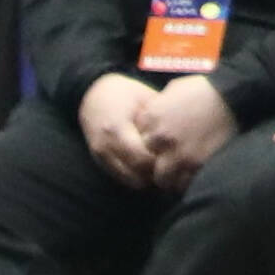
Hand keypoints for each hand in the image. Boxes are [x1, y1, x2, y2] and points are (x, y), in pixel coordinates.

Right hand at [78, 72, 165, 186]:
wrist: (92, 94)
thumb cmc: (124, 93)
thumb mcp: (143, 97)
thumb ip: (159, 116)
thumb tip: (182, 133)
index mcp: (117, 128)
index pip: (142, 158)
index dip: (160, 163)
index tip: (175, 158)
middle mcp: (106, 145)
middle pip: (135, 174)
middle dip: (155, 175)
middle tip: (173, 168)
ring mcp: (100, 154)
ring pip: (128, 180)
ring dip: (145, 179)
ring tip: (162, 170)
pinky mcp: (98, 160)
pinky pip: (119, 177)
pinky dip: (134, 177)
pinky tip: (148, 169)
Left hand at [138, 73, 239, 187]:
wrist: (230, 96)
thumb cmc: (202, 90)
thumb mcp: (172, 91)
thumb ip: (158, 107)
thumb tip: (152, 117)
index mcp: (152, 117)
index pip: (138, 140)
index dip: (149, 144)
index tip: (158, 145)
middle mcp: (160, 137)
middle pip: (146, 161)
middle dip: (155, 162)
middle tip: (166, 162)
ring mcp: (178, 152)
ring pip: (162, 178)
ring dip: (169, 177)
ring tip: (177, 175)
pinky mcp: (196, 163)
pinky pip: (184, 183)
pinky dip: (186, 182)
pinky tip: (190, 176)